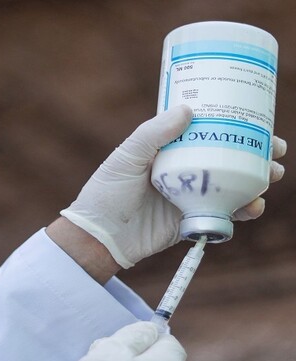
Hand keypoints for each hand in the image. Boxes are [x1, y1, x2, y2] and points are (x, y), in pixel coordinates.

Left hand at [59, 105, 286, 267]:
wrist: (98, 238)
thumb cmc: (105, 193)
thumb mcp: (125, 157)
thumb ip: (152, 134)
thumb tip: (188, 109)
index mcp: (167, 150)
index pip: (206, 130)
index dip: (233, 123)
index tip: (259, 116)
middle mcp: (182, 170)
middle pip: (227, 156)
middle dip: (256, 152)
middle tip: (275, 149)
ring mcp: (189, 195)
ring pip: (232, 183)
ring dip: (256, 179)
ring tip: (272, 175)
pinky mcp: (192, 220)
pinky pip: (225, 213)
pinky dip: (244, 209)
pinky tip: (254, 205)